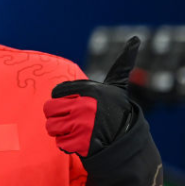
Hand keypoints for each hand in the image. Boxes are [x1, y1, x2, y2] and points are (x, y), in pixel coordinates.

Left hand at [44, 36, 140, 157]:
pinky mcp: (81, 142)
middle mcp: (85, 105)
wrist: (126, 143)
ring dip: (63, 132)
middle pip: (49, 110)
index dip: (63, 101)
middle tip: (78, 121)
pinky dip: (69, 146)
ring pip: (52, 127)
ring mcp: (82, 124)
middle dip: (60, 117)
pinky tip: (83, 143)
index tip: (78, 106)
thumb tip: (135, 39)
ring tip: (80, 131)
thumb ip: (122, 65)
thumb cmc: (117, 112)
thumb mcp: (118, 87)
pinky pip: (60, 143)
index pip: (56, 93)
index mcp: (90, 90)